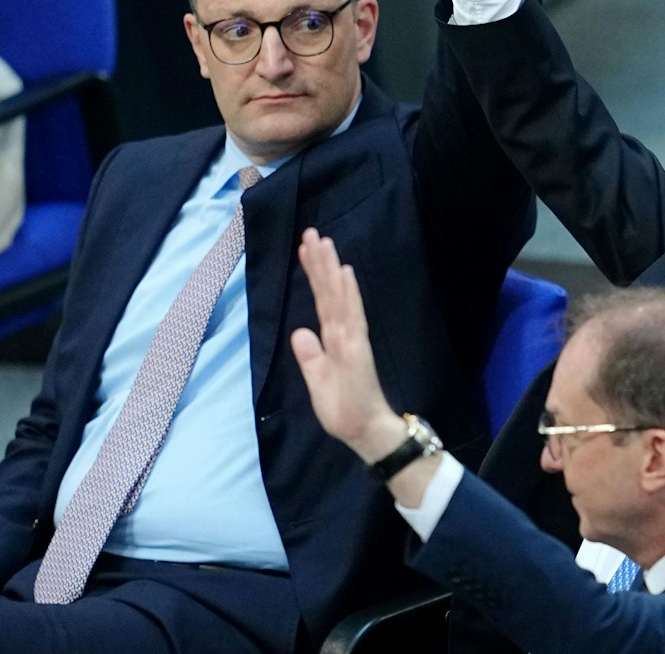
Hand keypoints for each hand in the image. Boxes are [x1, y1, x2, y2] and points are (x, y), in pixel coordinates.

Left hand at [289, 229, 405, 463]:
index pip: (321, 299)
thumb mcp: (317, 382)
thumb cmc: (343, 409)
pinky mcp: (357, 350)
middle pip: (329, 291)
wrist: (364, 431)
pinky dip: (349, 294)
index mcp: (332, 339)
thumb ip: (310, 356)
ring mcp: (351, 339)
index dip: (314, 274)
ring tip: (324, 243)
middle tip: (312, 232)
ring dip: (331, 269)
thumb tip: (300, 331)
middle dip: (320, 262)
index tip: (305, 248)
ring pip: (338, 297)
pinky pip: (351, 317)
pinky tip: (346, 273)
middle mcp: (343, 332)